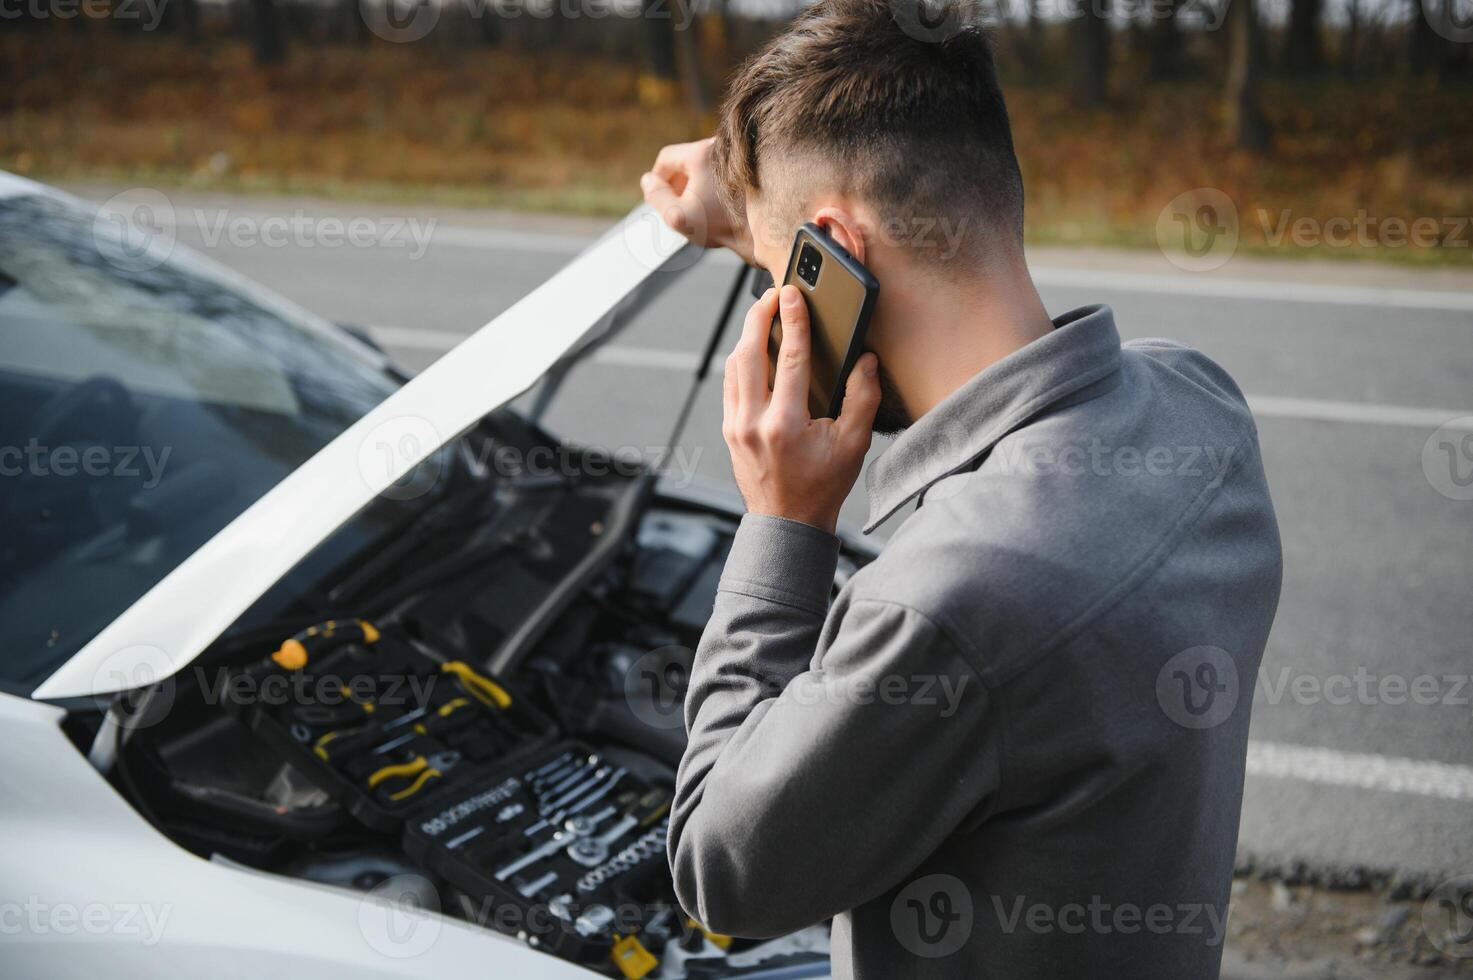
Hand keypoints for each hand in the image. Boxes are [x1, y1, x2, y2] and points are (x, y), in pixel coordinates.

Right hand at [640, 138, 754, 264]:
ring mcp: (735, 156)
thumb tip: (648, 180)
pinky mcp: (746, 167)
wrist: (762, 233)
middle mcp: (721, 146)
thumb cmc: (722, 225)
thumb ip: (656, 196)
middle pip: (685, 161)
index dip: (658, 179)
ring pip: (702, 166)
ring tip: (697, 208)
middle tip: (678, 207)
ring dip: (694, 184)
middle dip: (677, 183)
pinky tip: (715, 206)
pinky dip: (711, 185)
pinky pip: (718, 171)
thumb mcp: (678, 216)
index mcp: (702, 153)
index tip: (659, 197)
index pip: (667, 157)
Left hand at [723, 285, 879, 533]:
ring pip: (733, 366)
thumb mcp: (853, 445)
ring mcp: (735, 427)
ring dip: (746, 335)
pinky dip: (740, 360)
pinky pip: (730, 384)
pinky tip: (753, 349)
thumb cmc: (822, 486)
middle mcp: (753, 422)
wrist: (787, 523)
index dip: (792, 320)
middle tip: (772, 293)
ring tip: (763, 314)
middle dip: (758, 316)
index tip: (792, 293)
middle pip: (748, 353)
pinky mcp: (729, 430)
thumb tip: (866, 360)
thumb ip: (863, 398)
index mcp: (785, 424)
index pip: (787, 358)